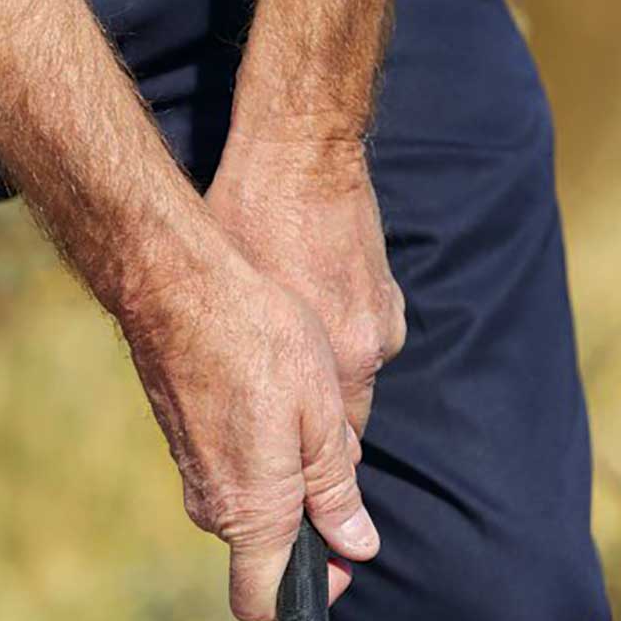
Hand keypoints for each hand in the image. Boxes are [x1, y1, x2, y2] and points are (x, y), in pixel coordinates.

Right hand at [117, 257, 378, 620]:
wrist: (177, 289)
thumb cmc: (256, 343)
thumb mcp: (321, 416)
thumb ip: (335, 491)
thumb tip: (355, 544)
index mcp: (254, 509)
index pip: (262, 600)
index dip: (306, 599)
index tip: (340, 561)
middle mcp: (213, 504)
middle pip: (263, 547)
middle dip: (308, 519)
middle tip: (334, 453)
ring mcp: (191, 474)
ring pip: (249, 503)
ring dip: (286, 478)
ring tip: (304, 409)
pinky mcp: (181, 443)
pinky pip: (228, 470)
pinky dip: (259, 450)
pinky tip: (273, 392)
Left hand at [205, 134, 405, 434]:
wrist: (302, 154)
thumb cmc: (248, 224)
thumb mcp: (233, 296)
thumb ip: (248, 360)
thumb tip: (237, 403)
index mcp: (333, 355)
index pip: (336, 441)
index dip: (307, 454)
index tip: (288, 465)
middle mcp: (368, 346)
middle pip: (348, 416)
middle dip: (319, 425)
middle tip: (283, 426)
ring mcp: (384, 317)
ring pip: (354, 374)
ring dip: (327, 377)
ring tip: (288, 364)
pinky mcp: (388, 292)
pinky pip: (363, 337)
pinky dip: (340, 339)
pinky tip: (309, 322)